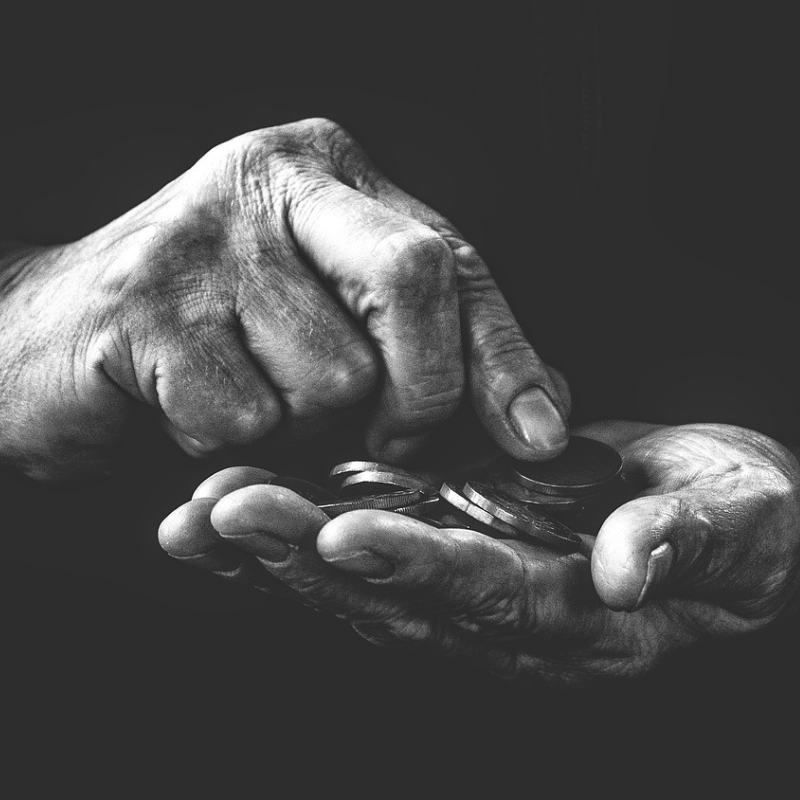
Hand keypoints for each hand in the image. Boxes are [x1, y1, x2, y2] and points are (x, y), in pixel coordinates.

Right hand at [0, 118, 568, 481]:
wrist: (60, 343)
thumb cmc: (222, 343)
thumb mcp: (339, 330)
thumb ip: (437, 356)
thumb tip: (544, 417)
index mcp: (330, 176)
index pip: (452, 263)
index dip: (503, 361)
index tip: (540, 441)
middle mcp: (269, 181)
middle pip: (413, 282)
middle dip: (418, 394)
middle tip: (382, 437)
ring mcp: (201, 236)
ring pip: (331, 378)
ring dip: (300, 424)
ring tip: (247, 394)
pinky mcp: (140, 305)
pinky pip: (243, 418)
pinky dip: (227, 440)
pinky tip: (189, 404)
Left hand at [159, 422, 799, 685]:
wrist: (714, 506)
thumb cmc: (736, 516)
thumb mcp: (737, 521)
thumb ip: (687, 542)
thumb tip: (627, 566)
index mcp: (578, 618)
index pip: (488, 595)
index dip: (419, 569)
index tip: (346, 536)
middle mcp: (507, 616)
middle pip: (395, 597)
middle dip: (306, 556)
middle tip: (225, 513)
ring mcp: (468, 586)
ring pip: (359, 580)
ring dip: (277, 548)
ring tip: (199, 516)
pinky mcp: (448, 550)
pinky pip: (361, 552)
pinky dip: (293, 535)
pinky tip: (230, 516)